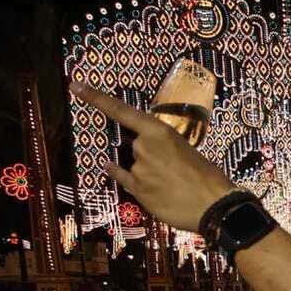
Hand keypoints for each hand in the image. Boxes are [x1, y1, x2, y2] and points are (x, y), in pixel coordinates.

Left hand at [71, 83, 236, 231]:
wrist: (214, 204)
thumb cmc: (206, 175)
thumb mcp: (186, 149)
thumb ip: (163, 147)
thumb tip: (148, 155)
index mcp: (159, 131)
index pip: (121, 111)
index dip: (96, 98)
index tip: (75, 86)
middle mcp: (144, 147)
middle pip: (134, 146)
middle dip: (148, 156)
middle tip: (173, 169)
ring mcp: (138, 169)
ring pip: (133, 165)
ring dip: (146, 172)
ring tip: (171, 184)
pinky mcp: (137, 190)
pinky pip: (122, 178)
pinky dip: (120, 174)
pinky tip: (120, 173)